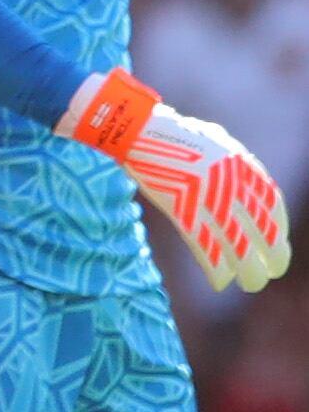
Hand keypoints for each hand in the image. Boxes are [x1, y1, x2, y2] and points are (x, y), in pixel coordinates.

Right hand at [63, 69, 291, 292]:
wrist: (133, 127)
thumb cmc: (167, 133)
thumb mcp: (210, 140)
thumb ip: (230, 162)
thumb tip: (246, 182)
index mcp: (238, 162)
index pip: (270, 201)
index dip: (278, 227)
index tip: (278, 244)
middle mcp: (229, 180)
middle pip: (260, 225)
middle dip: (272, 253)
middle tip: (273, 271)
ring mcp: (205, 194)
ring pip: (237, 241)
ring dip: (248, 267)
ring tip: (253, 283)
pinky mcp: (181, 207)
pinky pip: (205, 243)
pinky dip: (215, 266)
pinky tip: (220, 281)